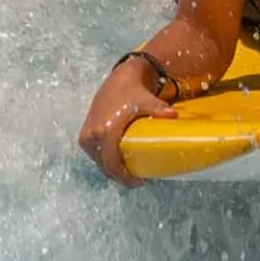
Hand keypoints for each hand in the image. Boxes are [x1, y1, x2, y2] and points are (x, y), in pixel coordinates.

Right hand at [78, 59, 176, 186]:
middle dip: (121, 176)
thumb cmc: (133, 91)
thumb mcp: (147, 101)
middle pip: (105, 167)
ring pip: (100, 162)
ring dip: (114, 168)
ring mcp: (86, 136)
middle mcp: (92, 136)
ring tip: (131, 170)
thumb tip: (174, 116)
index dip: (126, 178)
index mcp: (105, 131)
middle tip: (139, 178)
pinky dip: (107, 160)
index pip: (112, 165)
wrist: (120, 79)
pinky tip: (120, 161)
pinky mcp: (85, 134)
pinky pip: (96, 154)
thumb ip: (159, 110)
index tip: (140, 182)